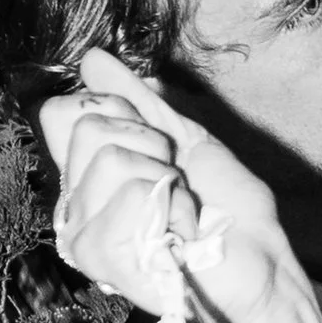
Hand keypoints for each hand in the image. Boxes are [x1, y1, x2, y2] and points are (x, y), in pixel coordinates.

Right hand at [39, 50, 294, 322]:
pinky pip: (131, 193)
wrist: (259, 263)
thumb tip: (92, 59)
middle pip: (88, 127)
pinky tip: (180, 237)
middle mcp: (75, 205)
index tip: (156, 140)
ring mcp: (81, 233)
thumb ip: (138, 102)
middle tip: (176, 182)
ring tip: (181, 214)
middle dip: (150, 143)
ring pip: (111, 158)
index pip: (62, 113)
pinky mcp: (99, 257)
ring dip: (166, 179)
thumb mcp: (185, 140)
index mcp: (88, 178)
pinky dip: (173, 206)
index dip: (115, 110)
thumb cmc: (227, 212)